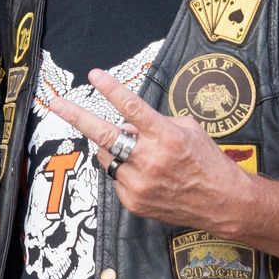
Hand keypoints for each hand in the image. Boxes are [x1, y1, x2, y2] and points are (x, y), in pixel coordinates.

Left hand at [42, 68, 255, 232]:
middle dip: (76, 116)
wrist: (222, 203)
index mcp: (166, 137)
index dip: (111, 89)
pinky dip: (124, 170)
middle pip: (104, 134)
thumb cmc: (207, 161)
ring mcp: (139, 183)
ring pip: (107, 156)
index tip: (95, 75)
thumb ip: (154, 123)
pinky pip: (116, 177)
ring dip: (112, 147)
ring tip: (136, 151)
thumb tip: (124, 123)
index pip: (132, 107)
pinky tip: (146, 174)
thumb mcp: (188, 129)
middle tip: (56, 103)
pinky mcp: (134, 201)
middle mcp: (149, 160)